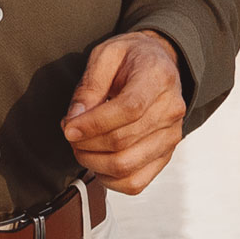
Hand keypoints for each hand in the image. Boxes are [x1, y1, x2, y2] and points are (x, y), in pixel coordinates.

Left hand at [61, 29, 185, 195]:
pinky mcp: (166, 155)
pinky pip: (136, 182)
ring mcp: (172, 136)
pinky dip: (109, 180)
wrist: (160, 64)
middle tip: (69, 134)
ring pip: (127, 166)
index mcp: (158, 78)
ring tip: (80, 147)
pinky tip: (97, 163)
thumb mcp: (106, 55)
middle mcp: (171, 110)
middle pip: (124, 141)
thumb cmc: (130, 58)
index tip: (68, 128)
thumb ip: (89, 86)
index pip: (128, 109)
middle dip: (86, 144)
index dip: (94, 124)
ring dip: (94, 163)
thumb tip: (74, 120)